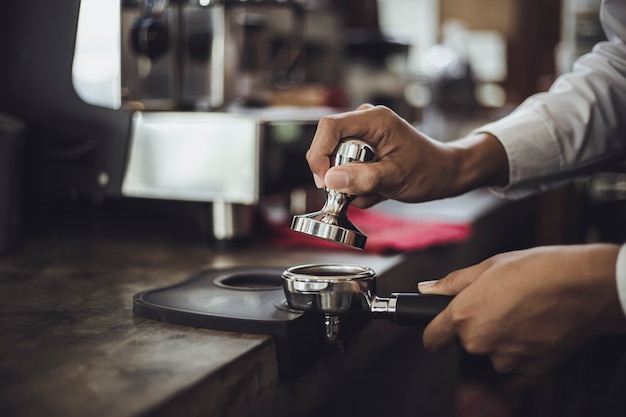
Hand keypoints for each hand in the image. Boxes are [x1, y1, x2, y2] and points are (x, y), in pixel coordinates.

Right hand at [306, 104, 508, 206]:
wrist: (445, 174)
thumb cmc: (428, 171)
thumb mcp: (395, 178)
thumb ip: (363, 178)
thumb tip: (330, 179)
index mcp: (373, 119)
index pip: (329, 127)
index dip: (319, 154)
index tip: (324, 181)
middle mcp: (365, 122)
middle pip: (329, 145)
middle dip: (339, 173)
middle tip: (358, 191)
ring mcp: (363, 136)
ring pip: (336, 161)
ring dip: (351, 183)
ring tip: (376, 190)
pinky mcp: (364, 150)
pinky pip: (345, 168)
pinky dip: (357, 184)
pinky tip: (377, 188)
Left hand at [418, 244, 625, 379]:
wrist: (585, 286)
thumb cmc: (539, 270)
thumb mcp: (488, 266)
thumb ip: (452, 283)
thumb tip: (427, 289)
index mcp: (463, 316)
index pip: (431, 339)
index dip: (435, 332)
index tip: (441, 331)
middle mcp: (479, 342)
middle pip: (465, 344)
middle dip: (477, 329)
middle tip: (501, 307)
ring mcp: (505, 361)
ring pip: (491, 357)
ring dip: (501, 344)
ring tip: (523, 317)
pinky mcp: (530, 373)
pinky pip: (513, 381)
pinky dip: (517, 366)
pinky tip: (528, 343)